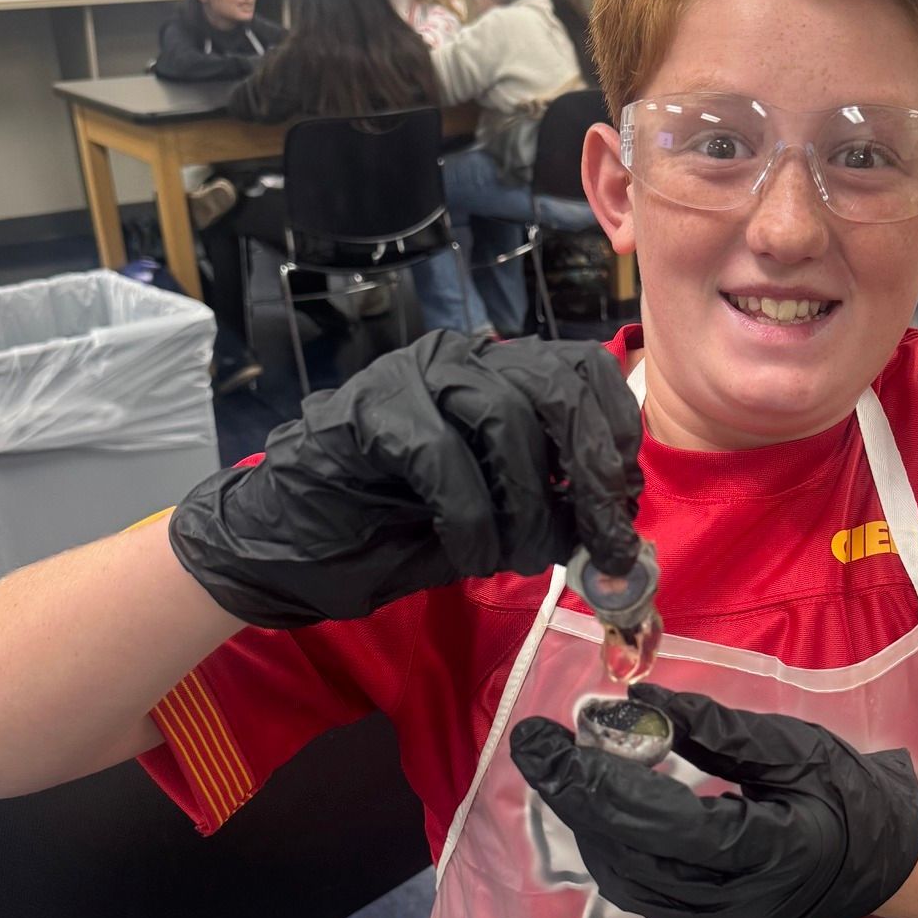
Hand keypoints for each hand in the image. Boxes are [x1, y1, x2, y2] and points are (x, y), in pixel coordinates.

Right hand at [168, 333, 642, 627]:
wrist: (295, 548)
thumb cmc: (399, 531)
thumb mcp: (501, 522)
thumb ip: (554, 510)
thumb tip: (616, 531)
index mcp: (502, 374)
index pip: (586, 373)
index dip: (616, 438)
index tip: (621, 507)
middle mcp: (465, 359)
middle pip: (559, 386)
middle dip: (592, 472)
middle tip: (601, 540)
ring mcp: (414, 376)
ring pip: (507, 417)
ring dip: (527, 505)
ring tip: (518, 557)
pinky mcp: (372, 408)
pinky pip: (442, 455)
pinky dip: (469, 518)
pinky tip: (468, 554)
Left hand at [509, 684, 917, 917]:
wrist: (894, 864)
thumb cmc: (851, 795)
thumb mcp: (792, 746)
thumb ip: (714, 729)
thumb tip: (640, 701)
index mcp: (765, 852)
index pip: (654, 821)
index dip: (590, 782)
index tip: (542, 741)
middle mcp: (735, 905)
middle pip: (627, 856)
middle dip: (575, 799)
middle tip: (539, 749)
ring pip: (626, 882)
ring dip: (589, 826)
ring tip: (567, 772)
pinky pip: (643, 895)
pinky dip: (615, 850)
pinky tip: (605, 811)